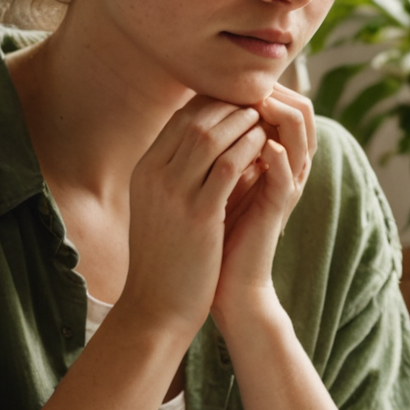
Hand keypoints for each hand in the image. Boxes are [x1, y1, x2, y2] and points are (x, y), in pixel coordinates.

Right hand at [119, 96, 269, 336]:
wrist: (157, 305)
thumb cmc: (164, 257)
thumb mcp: (158, 207)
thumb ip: (173, 174)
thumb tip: (200, 145)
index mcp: (144, 171)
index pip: (180, 118)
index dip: (213, 104)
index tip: (239, 104)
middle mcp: (154, 175)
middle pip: (194, 118)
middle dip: (229, 106)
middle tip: (257, 103)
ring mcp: (173, 193)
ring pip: (211, 135)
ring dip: (241, 122)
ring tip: (264, 119)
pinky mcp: (197, 214)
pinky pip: (227, 165)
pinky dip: (248, 149)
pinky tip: (265, 147)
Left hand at [214, 84, 316, 327]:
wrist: (221, 282)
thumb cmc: (212, 229)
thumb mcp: (211, 178)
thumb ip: (215, 146)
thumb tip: (197, 105)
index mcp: (271, 156)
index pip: (283, 103)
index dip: (261, 84)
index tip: (228, 74)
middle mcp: (285, 167)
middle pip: (301, 111)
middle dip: (277, 91)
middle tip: (248, 80)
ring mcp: (285, 187)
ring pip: (302, 136)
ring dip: (281, 115)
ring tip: (258, 102)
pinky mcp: (278, 210)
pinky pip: (287, 175)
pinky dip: (279, 157)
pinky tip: (264, 145)